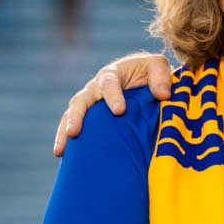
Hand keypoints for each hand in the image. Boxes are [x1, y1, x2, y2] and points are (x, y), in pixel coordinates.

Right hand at [52, 51, 171, 155]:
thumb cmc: (149, 72)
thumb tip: (163, 95)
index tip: (119, 111)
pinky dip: (68, 141)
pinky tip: (63, 157)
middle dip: (76, 117)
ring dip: (64, 132)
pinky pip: (73, 129)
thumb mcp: (158, 66)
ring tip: (60, 150)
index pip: (109, 83)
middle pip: (80, 101)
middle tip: (74, 132)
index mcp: (112, 74)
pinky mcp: (88, 119)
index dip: (113, 96)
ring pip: (70, 116)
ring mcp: (89, 104)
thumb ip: (161, 76)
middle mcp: (95, 89)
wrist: (141, 81)